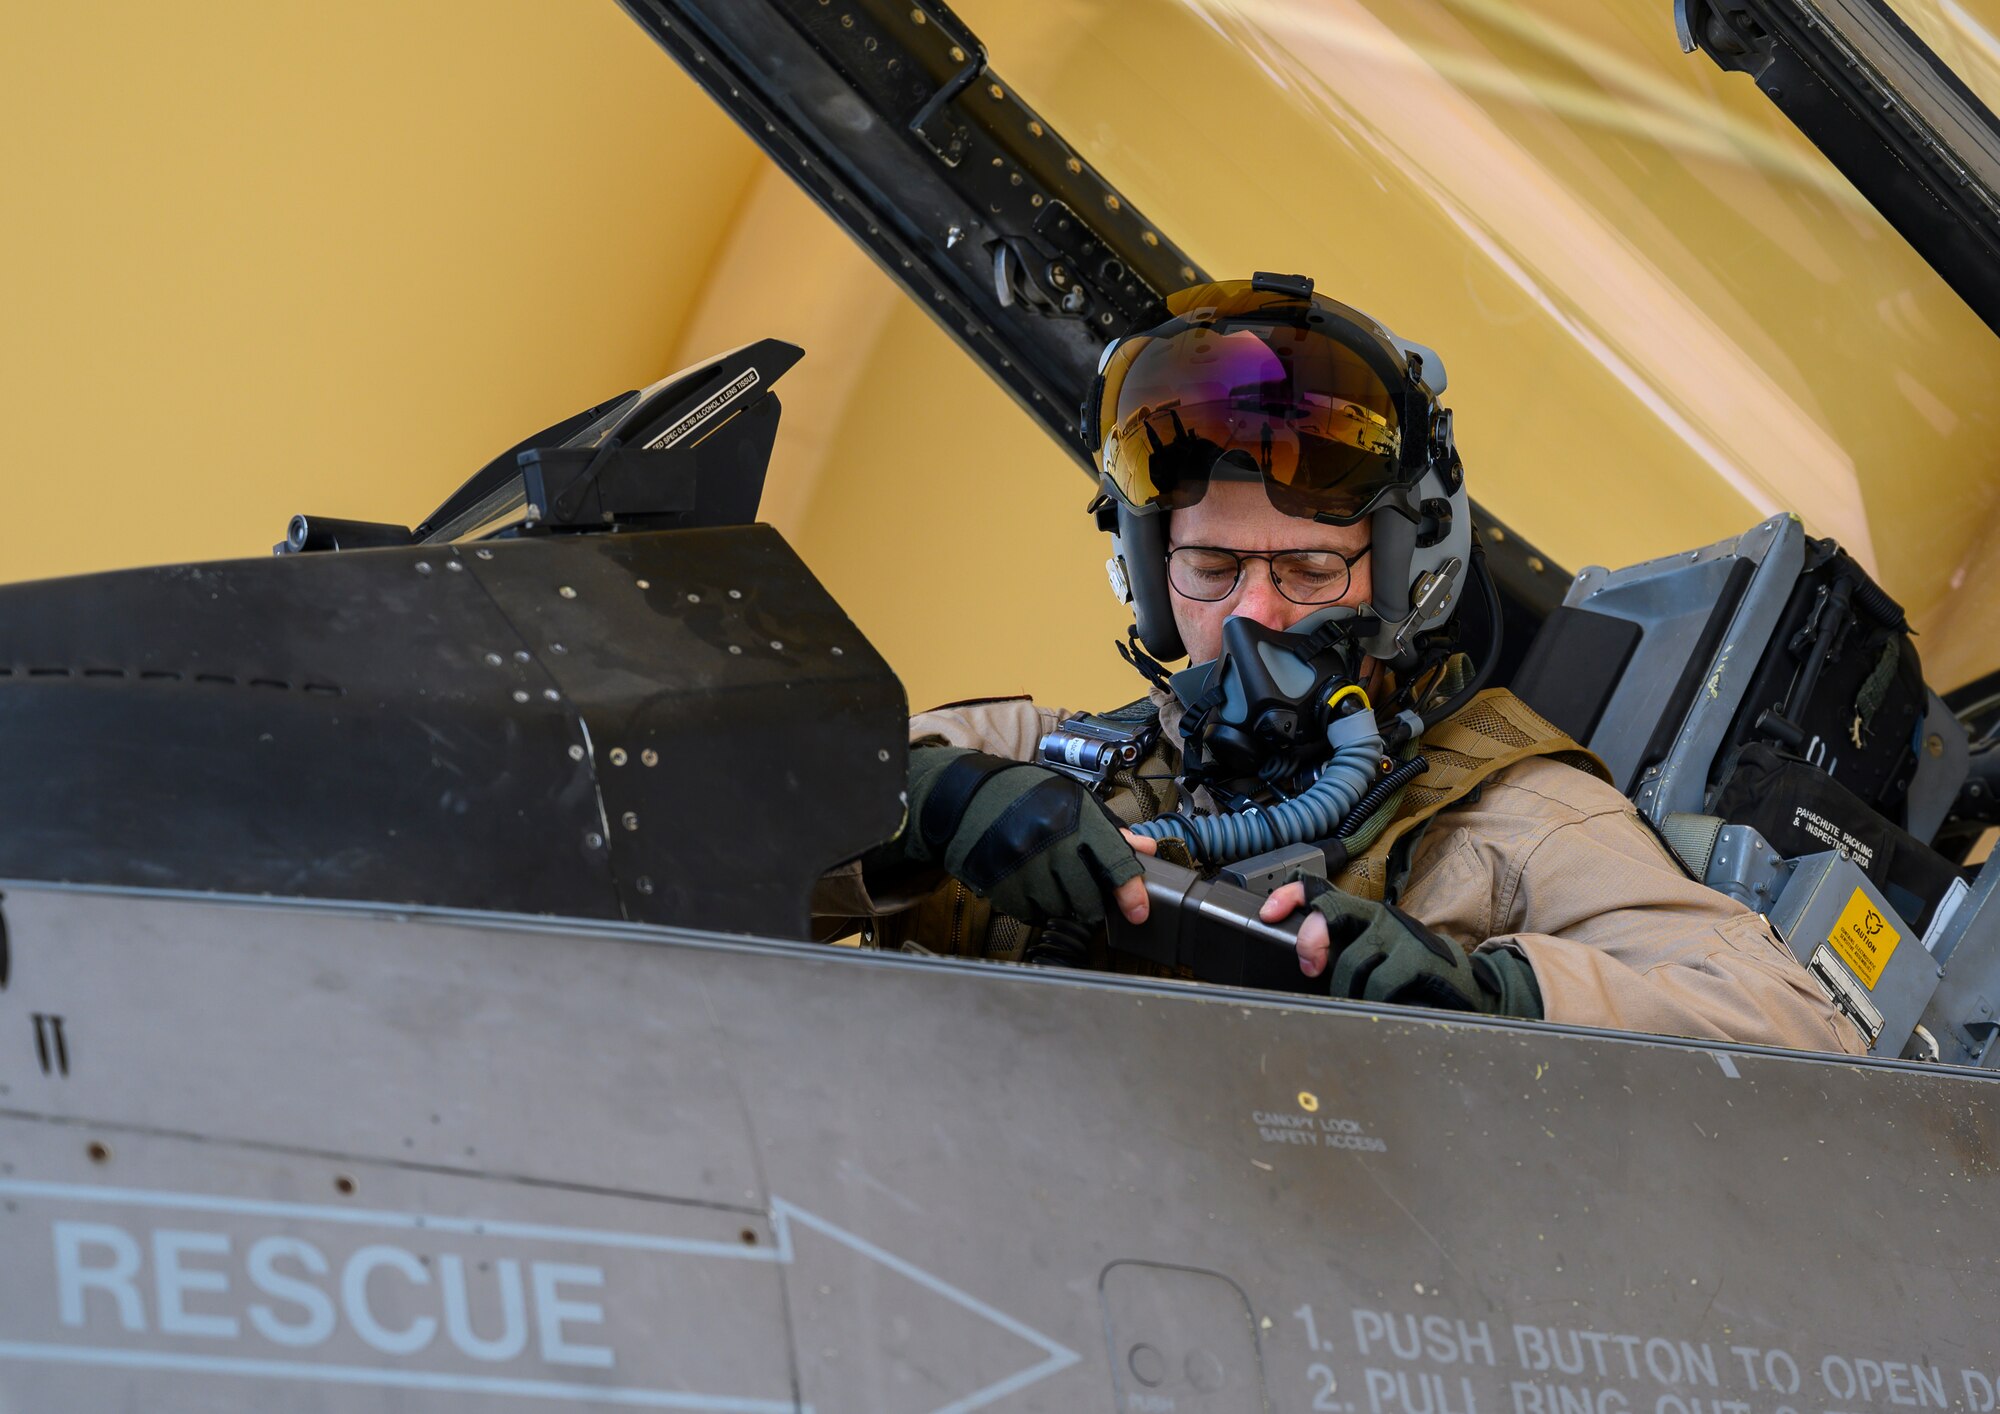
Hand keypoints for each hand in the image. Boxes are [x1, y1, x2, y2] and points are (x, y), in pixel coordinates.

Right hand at [890, 748, 1150, 926]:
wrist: (966, 798)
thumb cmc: (1026, 796)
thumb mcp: (1074, 800)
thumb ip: (1110, 830)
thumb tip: (1147, 850)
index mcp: (1075, 817)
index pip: (1114, 862)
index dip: (1130, 892)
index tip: (1138, 912)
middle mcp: (1050, 842)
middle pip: (1088, 897)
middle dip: (1092, 900)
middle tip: (1084, 889)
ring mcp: (1023, 866)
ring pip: (1060, 909)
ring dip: (1063, 904)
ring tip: (1051, 879)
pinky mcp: (1000, 885)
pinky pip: (1032, 914)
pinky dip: (1037, 907)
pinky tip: (1030, 884)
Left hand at [1259, 881, 1540, 1016]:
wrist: (1472, 992)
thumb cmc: (1415, 978)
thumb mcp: (1375, 958)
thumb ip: (1343, 954)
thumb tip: (1302, 966)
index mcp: (1366, 916)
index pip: (1322, 892)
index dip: (1291, 897)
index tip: (1268, 915)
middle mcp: (1381, 918)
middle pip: (1332, 913)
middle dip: (1311, 939)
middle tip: (1310, 968)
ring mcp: (1401, 936)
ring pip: (1352, 959)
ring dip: (1347, 988)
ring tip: (1358, 1001)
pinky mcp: (1419, 959)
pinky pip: (1380, 982)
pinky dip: (1374, 999)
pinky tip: (1382, 1006)